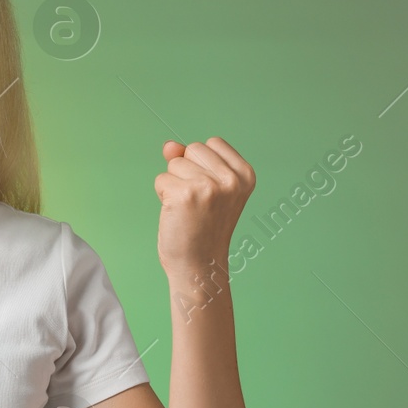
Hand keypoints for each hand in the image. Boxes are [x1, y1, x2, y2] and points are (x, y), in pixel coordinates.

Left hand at [154, 137, 255, 275]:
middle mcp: (232, 180)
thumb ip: (190, 160)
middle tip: (196, 202)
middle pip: (192, 149)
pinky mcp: (186, 194)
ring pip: (174, 163)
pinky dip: (163, 196)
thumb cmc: (202, 227)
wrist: (199, 264)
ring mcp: (209, 186)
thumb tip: (169, 145)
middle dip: (186, 171)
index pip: (212, 143)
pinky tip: (177, 214)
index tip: (209, 192)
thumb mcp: (207, 187)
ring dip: (173, 185)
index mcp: (245, 175)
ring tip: (188, 209)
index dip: (201, 164)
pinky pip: (161, 179)